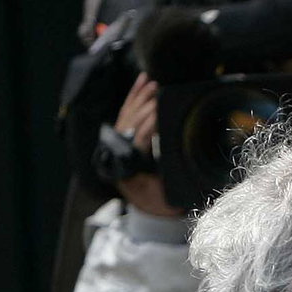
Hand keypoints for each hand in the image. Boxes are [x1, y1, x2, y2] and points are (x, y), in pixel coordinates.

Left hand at [113, 73, 179, 217]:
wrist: (150, 209)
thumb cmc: (161, 203)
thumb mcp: (165, 196)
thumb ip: (166, 178)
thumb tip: (173, 155)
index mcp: (127, 168)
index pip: (136, 139)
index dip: (147, 124)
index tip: (159, 109)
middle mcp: (117, 153)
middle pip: (129, 123)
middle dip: (143, 106)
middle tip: (158, 91)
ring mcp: (118, 144)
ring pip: (126, 114)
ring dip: (139, 97)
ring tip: (150, 83)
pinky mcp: (124, 137)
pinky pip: (127, 112)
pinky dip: (134, 96)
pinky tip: (141, 82)